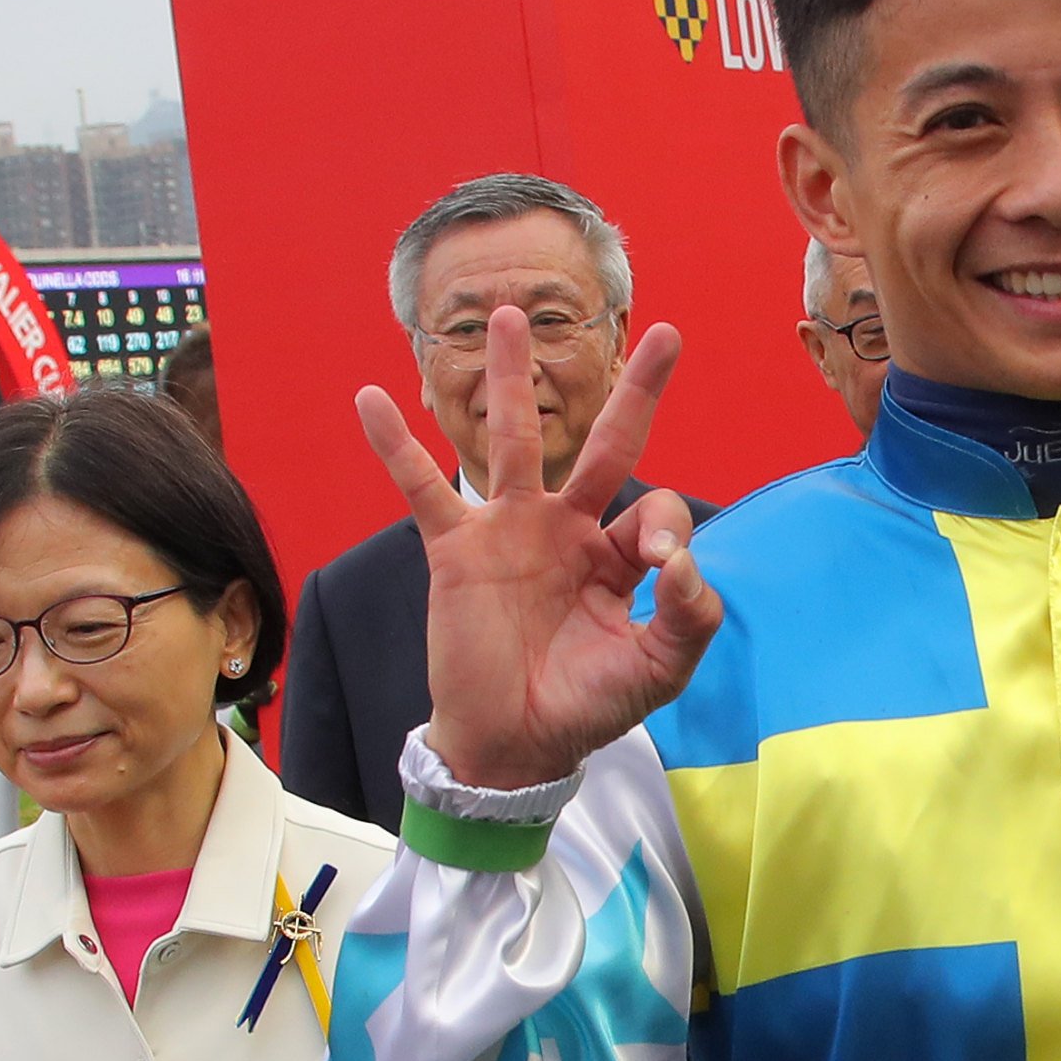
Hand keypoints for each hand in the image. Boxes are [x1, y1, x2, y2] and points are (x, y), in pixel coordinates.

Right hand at [359, 309, 722, 792]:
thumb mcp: (655, 671)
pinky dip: (396, 445)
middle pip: (606, 444)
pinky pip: (423, 487)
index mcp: (619, 557)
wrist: (513, 747)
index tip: (660, 568)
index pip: (655, 508)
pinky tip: (372, 399)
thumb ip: (688, 617)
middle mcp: (568, 530)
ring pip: (513, 440)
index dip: (665, 527)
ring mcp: (509, 532)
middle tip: (666, 334)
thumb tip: (686, 560)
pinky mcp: (457, 549)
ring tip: (507, 314)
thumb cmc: (585, 709)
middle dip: (636, 390)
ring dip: (512, 378)